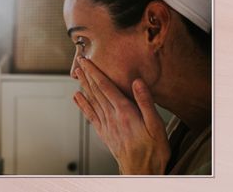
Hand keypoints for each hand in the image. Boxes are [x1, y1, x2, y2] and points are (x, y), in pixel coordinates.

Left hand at [73, 57, 170, 174]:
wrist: (142, 172)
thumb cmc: (153, 150)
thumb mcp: (156, 125)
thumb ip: (145, 102)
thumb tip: (137, 82)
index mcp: (125, 112)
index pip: (106, 87)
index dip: (95, 72)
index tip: (87, 61)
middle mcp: (112, 117)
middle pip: (96, 91)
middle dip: (87, 75)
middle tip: (79, 61)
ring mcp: (107, 126)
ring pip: (92, 101)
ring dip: (84, 86)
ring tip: (76, 75)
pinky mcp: (105, 133)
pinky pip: (91, 116)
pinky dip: (83, 105)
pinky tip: (77, 97)